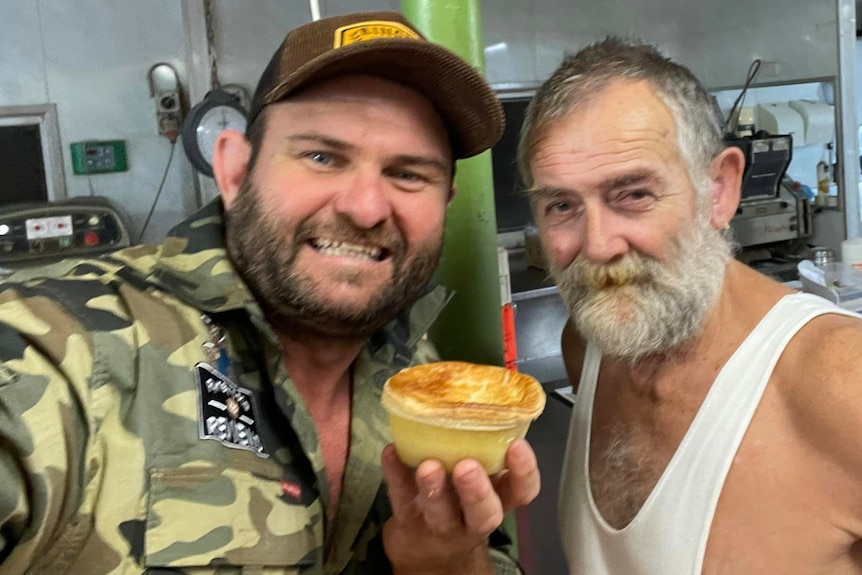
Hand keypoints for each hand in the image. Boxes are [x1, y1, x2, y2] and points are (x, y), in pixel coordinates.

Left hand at [381, 438, 539, 573]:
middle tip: (467, 466)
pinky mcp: (408, 520)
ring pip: (441, 513)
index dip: (524, 472)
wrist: (427, 547)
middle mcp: (473, 517)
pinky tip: (392, 453)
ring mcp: (440, 523)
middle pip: (483, 513)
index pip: (522, 492)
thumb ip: (487, 450)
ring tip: (429, 466)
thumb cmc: (461, 499)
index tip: (517, 446)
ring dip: (435, 489)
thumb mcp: (483, 480)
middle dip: (477, 491)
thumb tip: (485, 399)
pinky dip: (395, 473)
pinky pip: (400, 497)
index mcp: (499, 499)